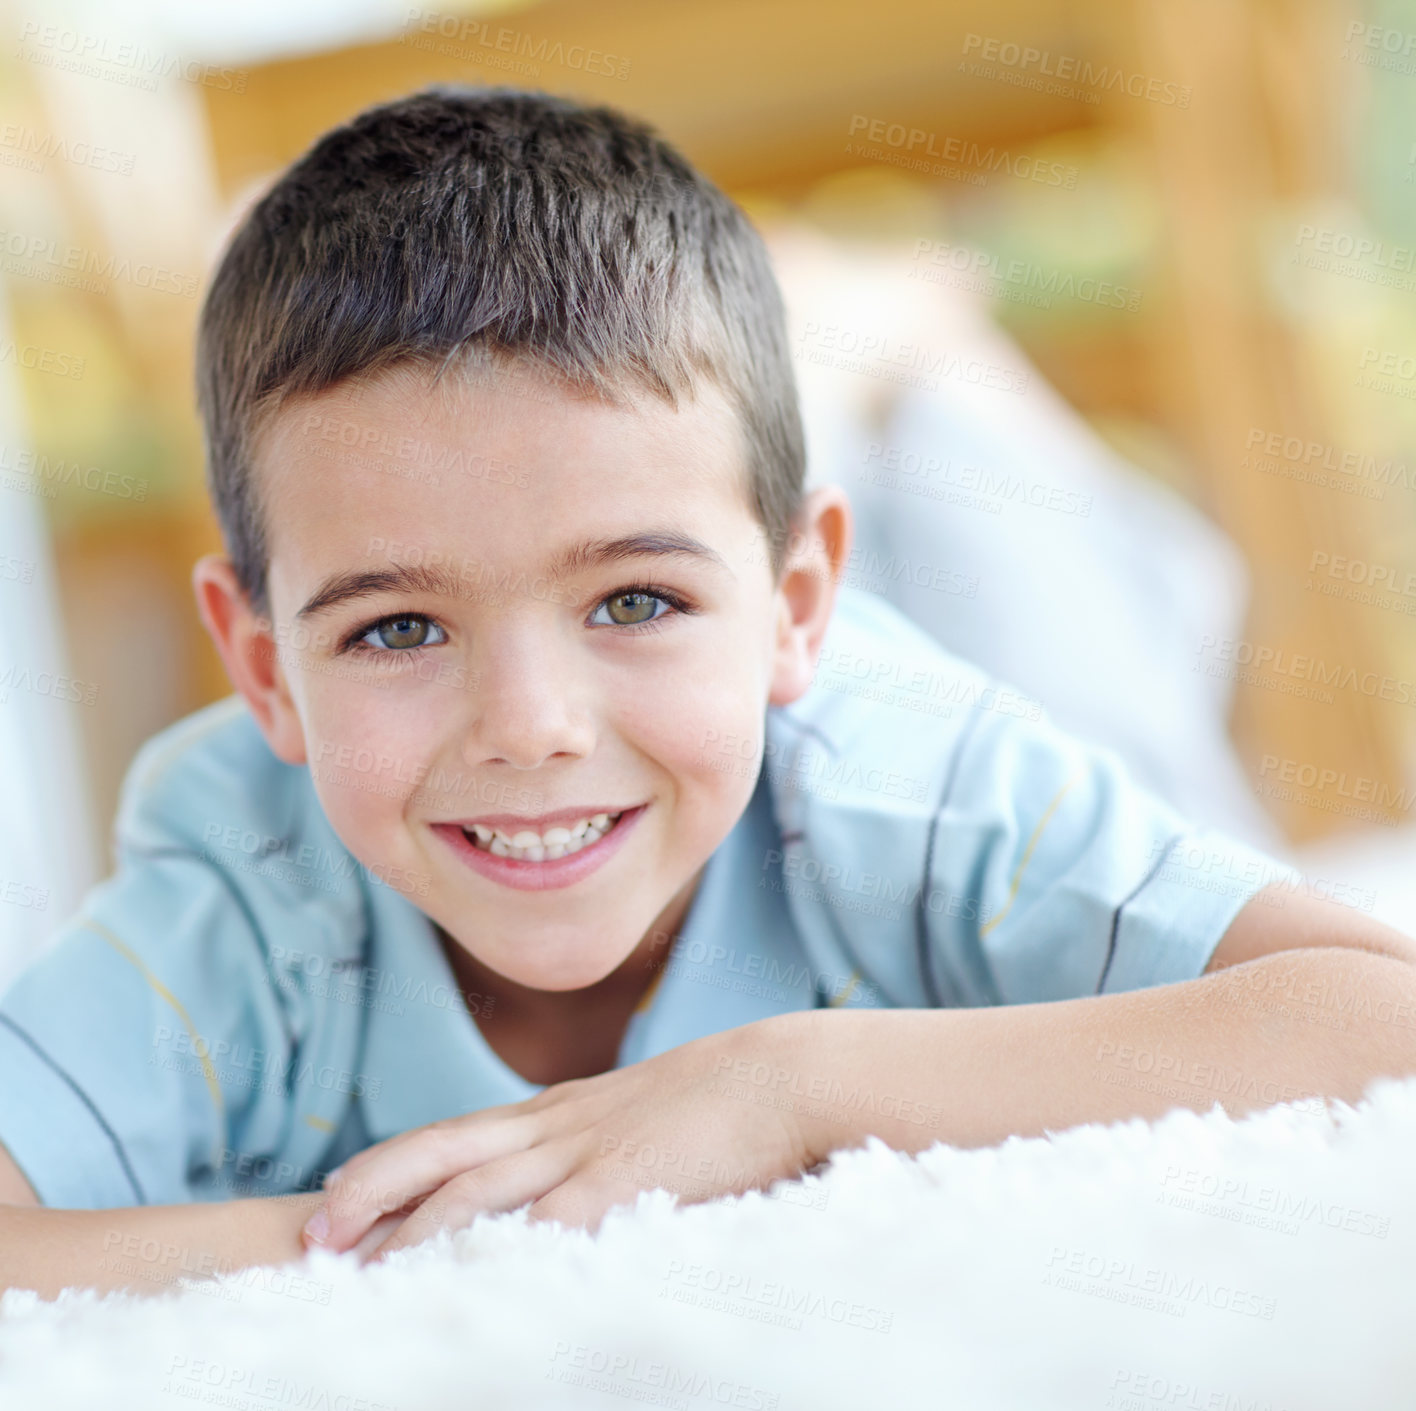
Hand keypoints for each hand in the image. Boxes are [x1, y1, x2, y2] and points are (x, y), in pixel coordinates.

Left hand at [301, 1014, 823, 1260]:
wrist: (781, 1074)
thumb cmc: (718, 1101)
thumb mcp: (633, 1116)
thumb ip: (588, 1144)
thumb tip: (559, 1188)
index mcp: (555, 1110)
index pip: (449, 1137)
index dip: (384, 1168)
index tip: (333, 1203)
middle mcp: (554, 1127)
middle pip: (438, 1156)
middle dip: (369, 1197)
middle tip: (314, 1242)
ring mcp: (585, 1153)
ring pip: (475, 1195)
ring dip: (412, 1238)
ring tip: (361, 1280)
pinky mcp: (623, 1183)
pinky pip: (546, 1225)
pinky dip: (499, 1255)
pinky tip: (466, 1286)